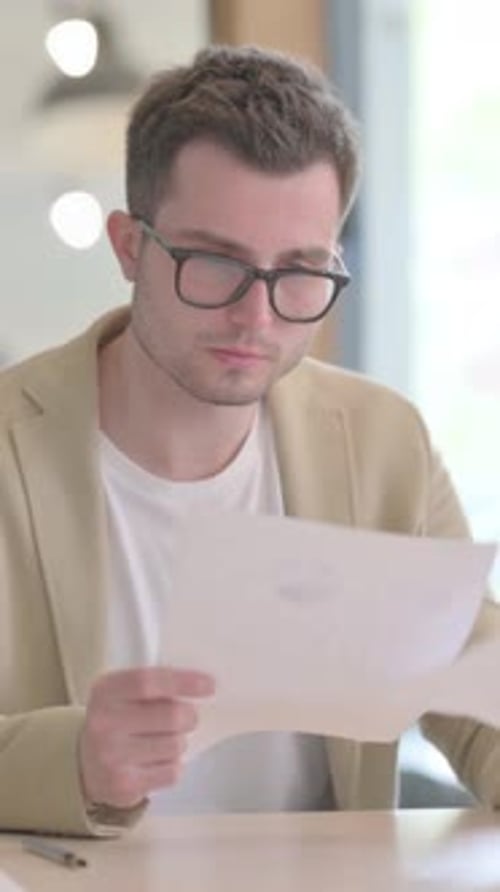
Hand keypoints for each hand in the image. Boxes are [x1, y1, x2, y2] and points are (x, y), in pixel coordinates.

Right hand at [78, 666, 214, 808]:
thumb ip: (154, 684)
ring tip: (162, 741)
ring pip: (176, 745)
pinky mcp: (124, 785)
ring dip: (179, 742)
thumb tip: (202, 684)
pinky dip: (172, 765)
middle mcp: (104, 723)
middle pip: (171, 715)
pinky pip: (172, 771)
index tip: (209, 684)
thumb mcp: (121, 693)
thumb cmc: (115, 721)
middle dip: (189, 716)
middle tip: (186, 717)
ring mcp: (112, 756)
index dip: (183, 681)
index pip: (148, 682)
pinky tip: (155, 762)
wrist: (83, 765)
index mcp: (105, 691)